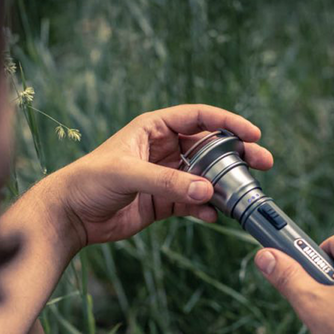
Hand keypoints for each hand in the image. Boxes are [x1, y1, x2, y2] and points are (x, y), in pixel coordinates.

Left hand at [50, 104, 272, 247]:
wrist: (71, 215)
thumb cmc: (90, 181)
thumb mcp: (128, 174)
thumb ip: (168, 183)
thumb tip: (207, 192)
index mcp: (153, 128)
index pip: (198, 118)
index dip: (227, 122)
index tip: (253, 133)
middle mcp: (163, 149)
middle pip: (208, 147)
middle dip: (235, 154)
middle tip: (262, 162)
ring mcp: (165, 177)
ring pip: (203, 177)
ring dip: (223, 184)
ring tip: (243, 194)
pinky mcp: (162, 202)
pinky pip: (191, 202)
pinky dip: (205, 208)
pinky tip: (214, 215)